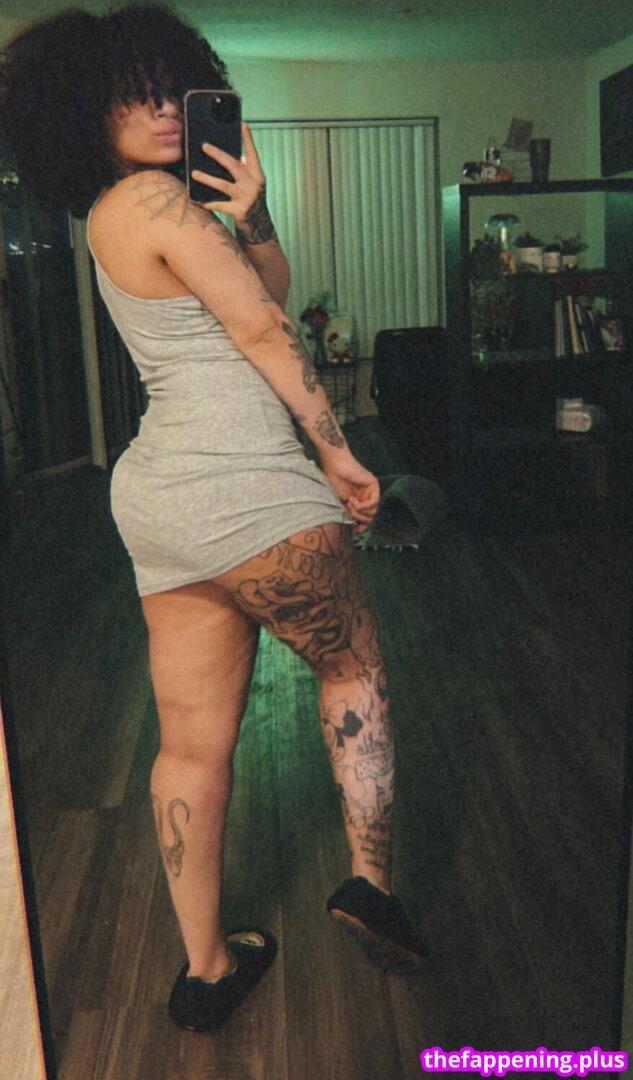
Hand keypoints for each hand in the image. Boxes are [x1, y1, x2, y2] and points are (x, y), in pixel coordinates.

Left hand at [190, 123, 273, 240]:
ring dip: (207, 178)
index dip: (248, 139)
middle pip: (233, 166)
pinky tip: (197, 200)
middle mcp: (254, 185)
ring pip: (223, 185)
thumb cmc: (251, 200)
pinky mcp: (240, 211)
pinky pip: (220, 205)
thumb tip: (227, 156)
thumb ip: (243, 170)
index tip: (243, 124)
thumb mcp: (251, 184)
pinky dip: (208, 203)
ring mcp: (247, 198)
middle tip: (204, 146)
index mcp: (258, 175)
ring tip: (194, 173)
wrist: (259, 226)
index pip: (252, 154)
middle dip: (218, 154)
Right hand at [323, 456, 379, 534]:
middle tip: (346, 509)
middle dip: (357, 518)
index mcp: (360, 502)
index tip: (354, 532)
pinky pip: (374, 502)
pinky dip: (362, 505)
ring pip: (373, 513)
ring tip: (348, 503)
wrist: (333, 466)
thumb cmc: (333, 481)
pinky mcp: (374, 485)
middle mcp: (367, 497)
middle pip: (370, 518)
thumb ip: (349, 515)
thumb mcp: (340, 504)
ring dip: (358, 511)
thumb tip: (355, 529)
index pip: (366, 520)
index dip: (361, 528)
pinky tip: (353, 500)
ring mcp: (371, 491)